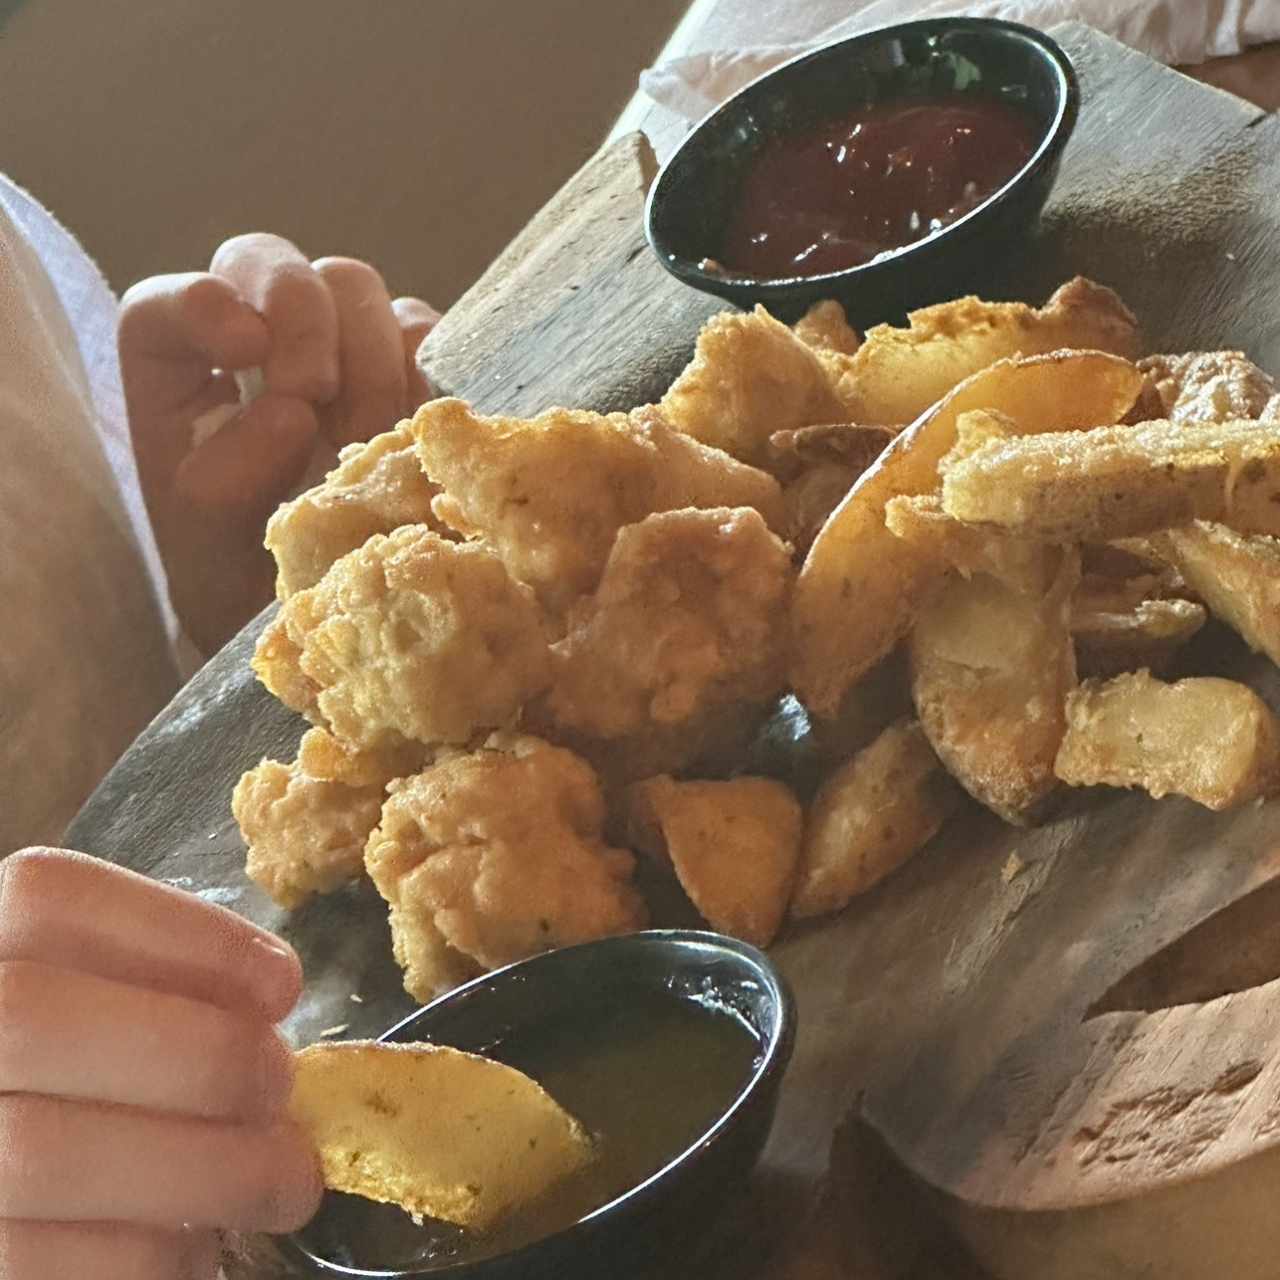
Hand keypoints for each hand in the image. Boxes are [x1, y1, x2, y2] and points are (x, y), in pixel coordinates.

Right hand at [0, 848, 320, 1277]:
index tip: (283, 984)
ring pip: (43, 1154)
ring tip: (281, 1179)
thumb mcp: (103, 999)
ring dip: (202, 1171)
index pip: (52, 900)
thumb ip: (158, 990)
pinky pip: (45, 1267)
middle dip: (199, 1056)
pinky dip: (149, 1257)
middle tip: (283, 1088)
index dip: (184, 936)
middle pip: (37, 1018)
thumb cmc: (81, 1072)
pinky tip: (195, 1240)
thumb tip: (266, 1016)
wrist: (22, 1164)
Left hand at [119, 233, 439, 655]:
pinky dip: (419, 367)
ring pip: (353, 284)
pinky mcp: (400, 367)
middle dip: (299, 317)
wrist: (313, 614)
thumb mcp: (207, 549)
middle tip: (314, 394)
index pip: (171, 303)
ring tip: (363, 438)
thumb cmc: (239, 579)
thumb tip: (291, 413)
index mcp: (175, 376)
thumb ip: (224, 482)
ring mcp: (331, 347)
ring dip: (364, 354)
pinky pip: (420, 329)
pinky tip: (407, 428)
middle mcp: (250, 341)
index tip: (242, 351)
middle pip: (270, 261)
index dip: (206, 304)